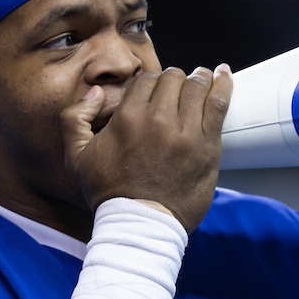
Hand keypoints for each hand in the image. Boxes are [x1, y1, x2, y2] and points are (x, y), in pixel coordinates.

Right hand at [60, 65, 232, 232]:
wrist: (140, 224)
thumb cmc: (109, 193)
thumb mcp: (76, 157)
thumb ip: (75, 118)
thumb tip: (96, 92)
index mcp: (127, 117)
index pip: (146, 79)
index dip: (152, 82)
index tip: (157, 91)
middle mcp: (157, 119)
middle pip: (173, 78)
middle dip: (175, 80)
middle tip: (179, 88)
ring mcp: (185, 131)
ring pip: (197, 86)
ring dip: (199, 79)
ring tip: (203, 78)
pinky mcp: (208, 145)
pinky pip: (219, 103)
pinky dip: (224, 83)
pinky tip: (224, 74)